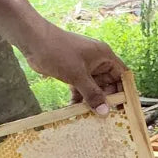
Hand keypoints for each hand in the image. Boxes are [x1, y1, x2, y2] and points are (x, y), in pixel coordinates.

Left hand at [0, 0, 125, 113]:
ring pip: (93, 87)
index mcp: (104, 56)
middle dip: (105, 99)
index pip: (122, 75)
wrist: (33, 40)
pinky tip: (74, 109)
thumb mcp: (77, 75)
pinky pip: (81, 87)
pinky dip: (78, 97)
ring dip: (91, 101)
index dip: (124, 91)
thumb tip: (104, 112)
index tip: (123, 108)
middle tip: (104, 117)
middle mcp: (97, 61)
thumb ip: (92, 94)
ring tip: (89, 116)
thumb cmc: (58, 51)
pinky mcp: (72, 71)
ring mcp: (84, 67)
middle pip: (108, 84)